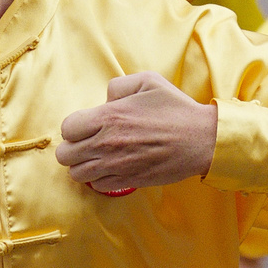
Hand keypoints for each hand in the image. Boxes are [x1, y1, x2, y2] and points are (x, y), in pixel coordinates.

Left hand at [54, 72, 217, 191]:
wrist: (201, 140)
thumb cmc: (176, 109)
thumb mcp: (148, 81)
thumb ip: (118, 86)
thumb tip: (105, 99)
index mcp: (109, 117)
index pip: (67, 129)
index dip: (74, 127)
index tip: (87, 126)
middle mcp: (106, 143)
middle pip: (65, 154)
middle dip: (73, 147)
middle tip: (87, 143)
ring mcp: (116, 165)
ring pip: (77, 174)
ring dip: (83, 165)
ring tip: (96, 157)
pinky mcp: (127, 181)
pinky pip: (97, 185)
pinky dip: (99, 178)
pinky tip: (111, 168)